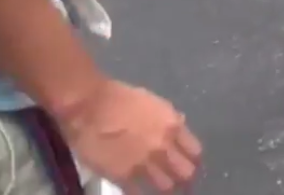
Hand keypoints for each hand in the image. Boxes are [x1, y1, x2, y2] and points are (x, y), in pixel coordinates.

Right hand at [58, 80, 201, 193]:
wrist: (88, 106)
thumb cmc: (119, 98)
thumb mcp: (153, 102)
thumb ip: (169, 117)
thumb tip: (179, 124)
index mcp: (172, 126)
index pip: (195, 152)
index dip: (194, 161)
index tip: (190, 165)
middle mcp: (163, 147)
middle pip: (186, 172)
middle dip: (185, 179)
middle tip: (181, 183)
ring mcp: (144, 163)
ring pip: (167, 187)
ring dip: (166, 189)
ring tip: (163, 190)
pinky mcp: (123, 175)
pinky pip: (139, 193)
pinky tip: (140, 192)